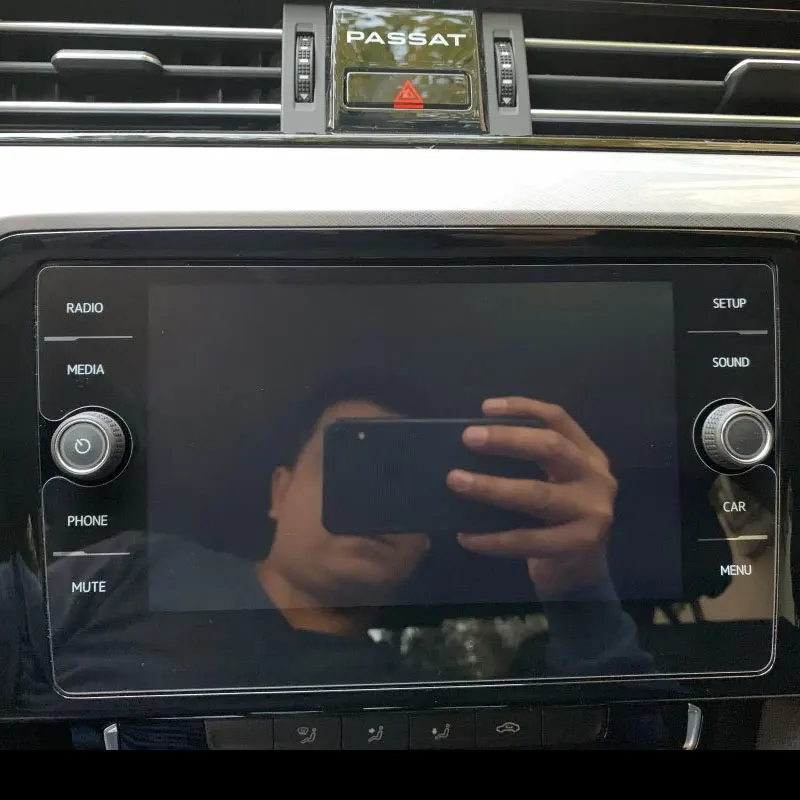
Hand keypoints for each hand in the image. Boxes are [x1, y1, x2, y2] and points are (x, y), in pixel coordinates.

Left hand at [446, 397, 617, 597]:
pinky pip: (529, 540)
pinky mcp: (581, 544)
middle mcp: (596, 476)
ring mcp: (593, 511)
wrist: (581, 572)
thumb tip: (470, 446)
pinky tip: (466, 537)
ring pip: (537, 494)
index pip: (557, 419)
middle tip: (468, 438)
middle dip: (507, 439)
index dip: (523, 408)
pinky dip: (493, 540)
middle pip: (551, 447)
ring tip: (456, 481)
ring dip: (491, 487)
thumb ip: (526, 463)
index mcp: (587, 453)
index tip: (485, 408)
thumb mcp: (550, 481)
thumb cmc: (554, 518)